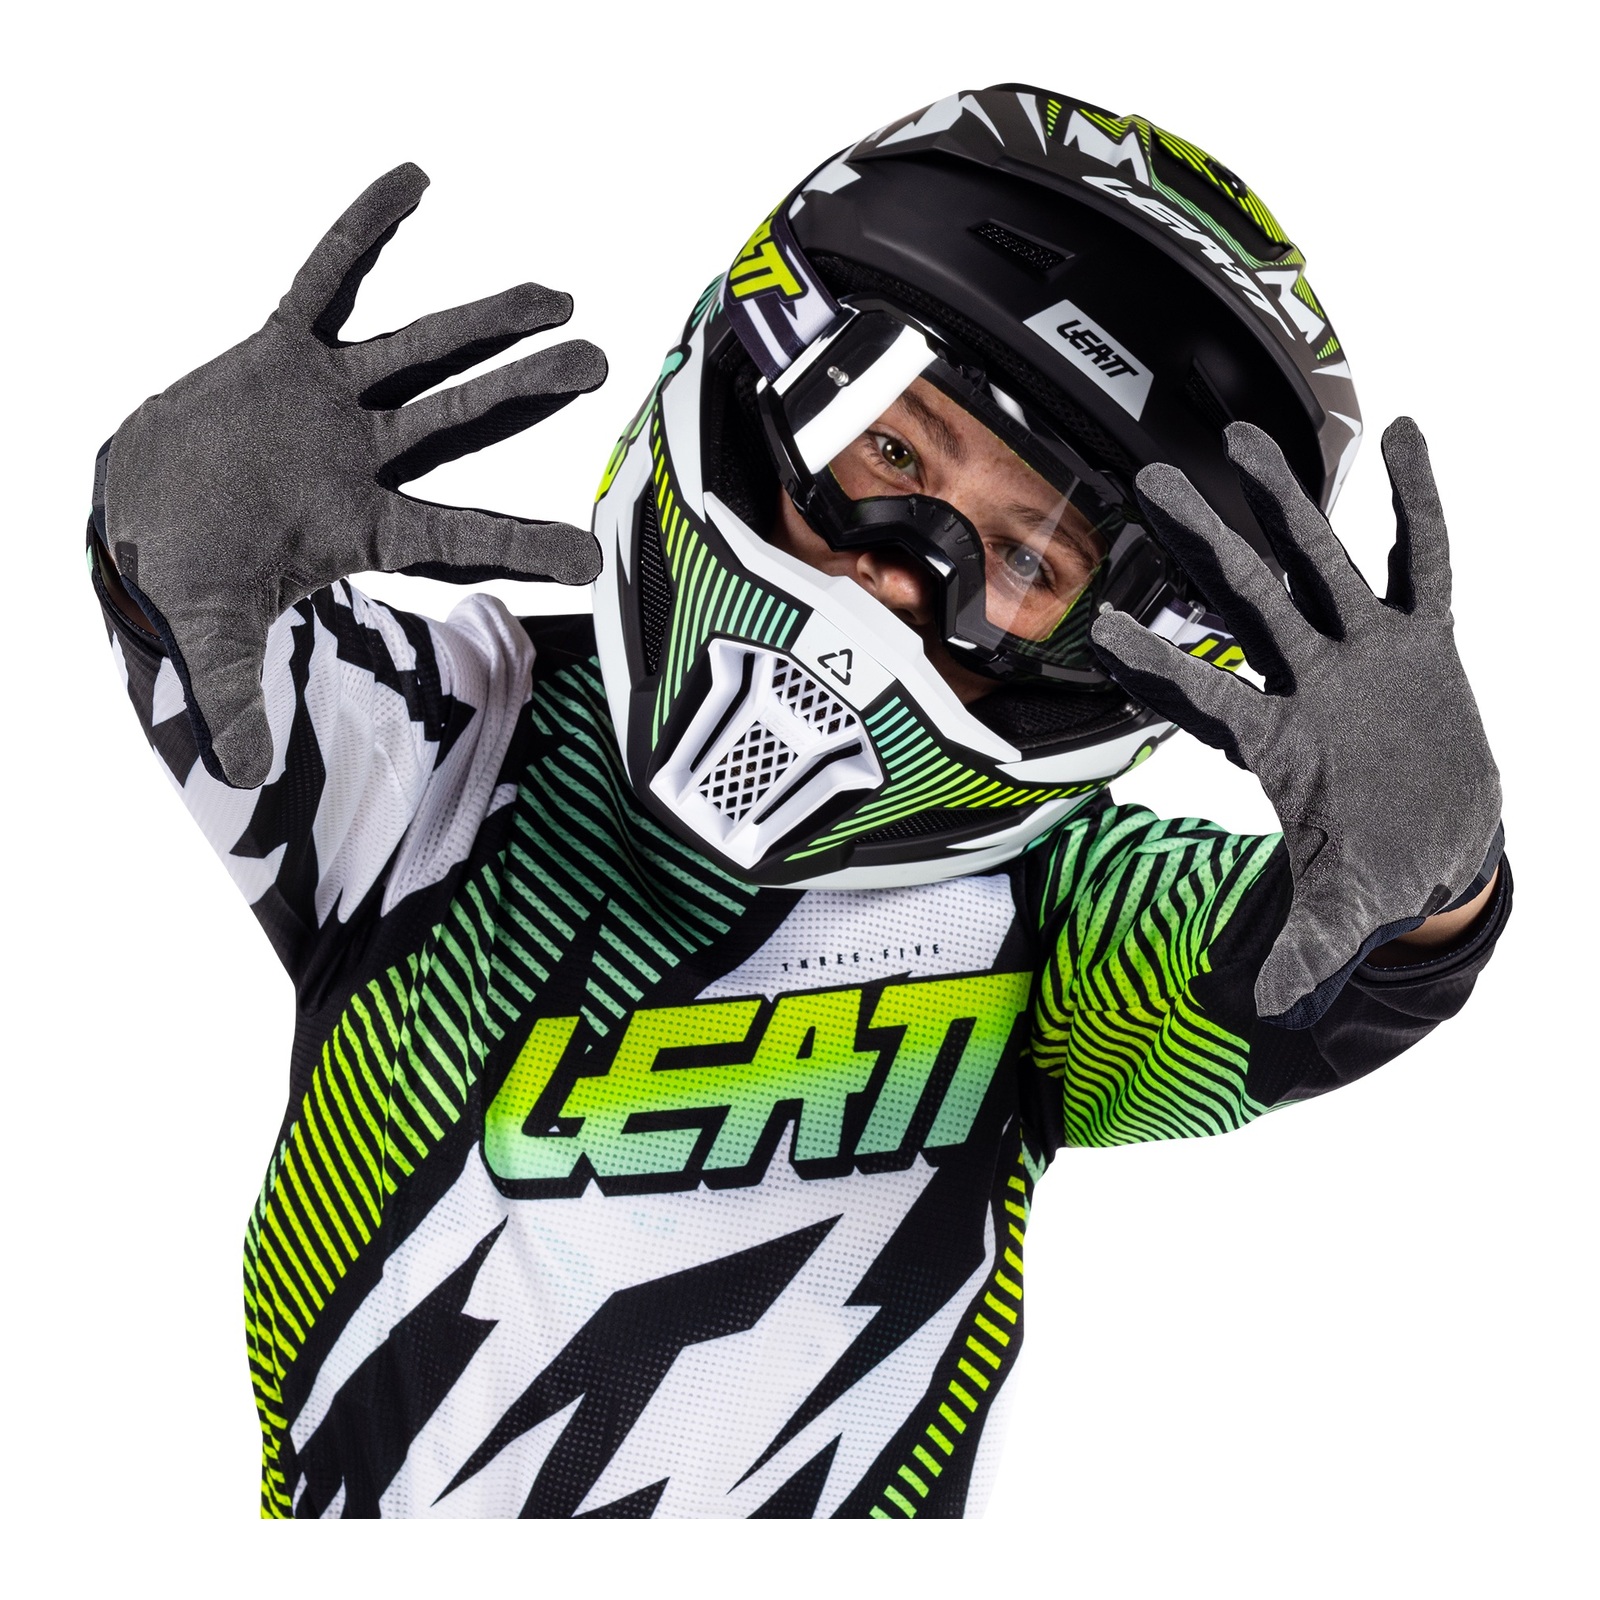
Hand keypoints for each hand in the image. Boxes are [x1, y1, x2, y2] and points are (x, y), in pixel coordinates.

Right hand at [99, 163, 607, 788]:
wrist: (139, 513)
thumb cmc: (189, 578)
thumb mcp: (212, 639)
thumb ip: (236, 698)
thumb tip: (246, 779)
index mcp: (365, 529)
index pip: (459, 534)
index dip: (522, 544)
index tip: (593, 559)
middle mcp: (366, 461)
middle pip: (461, 421)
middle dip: (525, 392)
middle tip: (599, 361)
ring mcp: (330, 405)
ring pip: (418, 353)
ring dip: (481, 322)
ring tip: (554, 296)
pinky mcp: (282, 353)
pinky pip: (326, 278)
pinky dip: (364, 233)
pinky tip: (415, 181)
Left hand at [1090, 419, 1501, 1027]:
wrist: (1446, 852)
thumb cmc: (1380, 877)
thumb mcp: (1344, 915)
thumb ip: (1307, 948)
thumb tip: (1265, 1005)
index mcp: (1279, 743)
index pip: (1205, 696)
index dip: (1157, 665)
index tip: (1098, 629)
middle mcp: (1310, 683)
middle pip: (1246, 600)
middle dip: (1202, 542)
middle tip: (1148, 479)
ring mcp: (1365, 656)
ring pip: (1319, 563)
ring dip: (1289, 502)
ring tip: (1248, 435)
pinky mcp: (1425, 643)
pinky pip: (1425, 561)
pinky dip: (1416, 505)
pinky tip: (1405, 436)